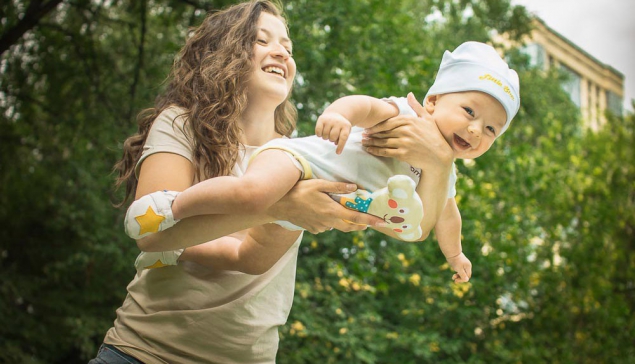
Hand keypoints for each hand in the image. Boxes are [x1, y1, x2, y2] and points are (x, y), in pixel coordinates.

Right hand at [267, 179, 385, 233]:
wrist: (279, 205)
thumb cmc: (299, 191)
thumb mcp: (318, 184)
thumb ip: (337, 186)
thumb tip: (354, 187)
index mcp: (332, 211)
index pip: (356, 218)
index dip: (370, 220)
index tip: (382, 222)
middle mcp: (328, 222)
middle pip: (349, 227)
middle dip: (361, 225)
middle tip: (369, 222)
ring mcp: (320, 227)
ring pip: (337, 226)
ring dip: (344, 222)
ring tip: (346, 213)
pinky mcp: (313, 229)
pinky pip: (326, 226)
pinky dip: (331, 221)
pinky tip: (326, 212)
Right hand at [315, 112, 351, 153]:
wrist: (335, 113)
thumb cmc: (340, 127)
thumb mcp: (345, 131)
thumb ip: (342, 139)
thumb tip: (336, 146)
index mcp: (346, 126)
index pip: (343, 137)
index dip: (340, 146)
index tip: (337, 153)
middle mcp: (338, 122)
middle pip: (332, 137)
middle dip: (332, 139)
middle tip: (332, 136)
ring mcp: (329, 120)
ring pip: (325, 135)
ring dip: (325, 137)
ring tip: (328, 132)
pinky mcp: (322, 119)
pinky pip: (318, 131)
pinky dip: (319, 134)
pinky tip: (322, 132)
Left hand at [362, 92, 453, 169]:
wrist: (439, 156)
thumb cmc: (434, 136)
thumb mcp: (427, 118)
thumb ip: (416, 106)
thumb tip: (409, 94)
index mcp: (410, 120)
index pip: (388, 122)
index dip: (377, 126)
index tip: (369, 128)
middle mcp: (406, 130)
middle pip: (384, 132)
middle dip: (372, 134)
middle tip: (363, 135)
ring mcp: (404, 142)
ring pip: (383, 142)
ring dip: (371, 142)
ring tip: (364, 142)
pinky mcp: (403, 154)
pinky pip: (386, 152)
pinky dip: (376, 151)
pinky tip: (370, 150)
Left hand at [446, 252, 471, 282]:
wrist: (452, 252)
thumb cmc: (455, 260)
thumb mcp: (459, 268)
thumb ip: (462, 274)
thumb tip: (466, 280)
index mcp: (468, 267)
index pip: (467, 276)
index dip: (462, 280)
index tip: (456, 280)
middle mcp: (467, 266)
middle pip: (466, 275)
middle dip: (460, 278)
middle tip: (454, 279)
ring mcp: (464, 265)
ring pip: (463, 273)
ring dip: (458, 276)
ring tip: (453, 277)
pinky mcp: (461, 264)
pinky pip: (460, 270)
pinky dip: (457, 273)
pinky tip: (454, 274)